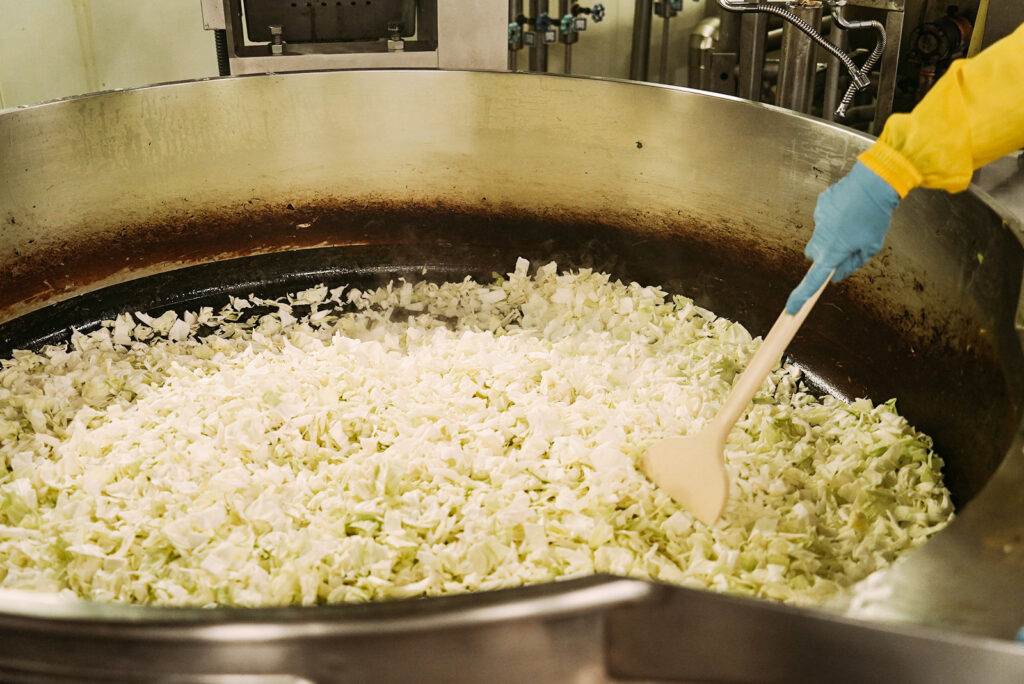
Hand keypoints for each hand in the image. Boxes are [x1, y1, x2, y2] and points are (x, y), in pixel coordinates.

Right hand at [785, 162, 900, 313]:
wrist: (874, 182)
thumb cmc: (875, 217)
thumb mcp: (871, 246)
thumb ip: (852, 264)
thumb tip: (837, 275)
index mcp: (832, 252)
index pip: (812, 281)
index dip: (801, 297)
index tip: (791, 310)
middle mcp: (820, 238)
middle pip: (814, 254)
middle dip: (825, 255)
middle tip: (845, 248)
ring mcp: (818, 219)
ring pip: (820, 234)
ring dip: (833, 232)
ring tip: (855, 220)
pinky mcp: (820, 205)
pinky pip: (825, 216)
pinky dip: (835, 215)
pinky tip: (851, 207)